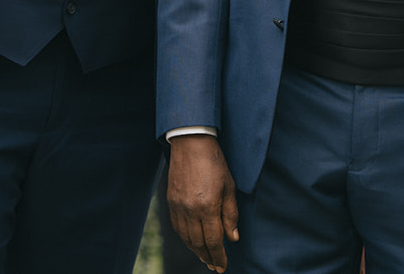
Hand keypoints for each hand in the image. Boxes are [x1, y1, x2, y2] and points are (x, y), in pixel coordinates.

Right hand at [168, 134, 239, 271]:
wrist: (191, 143)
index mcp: (207, 207)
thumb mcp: (229, 187)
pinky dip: (185, 238)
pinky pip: (177, 227)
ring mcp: (178, 206)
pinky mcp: (171, 201)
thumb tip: (232, 238)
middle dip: (207, 257)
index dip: (218, 256)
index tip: (222, 267)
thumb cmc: (214, 163)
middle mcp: (190, 210)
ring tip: (204, 258)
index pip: (213, 240)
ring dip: (195, 251)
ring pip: (186, 238)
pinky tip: (191, 242)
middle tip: (214, 266)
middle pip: (198, 243)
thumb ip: (230, 215)